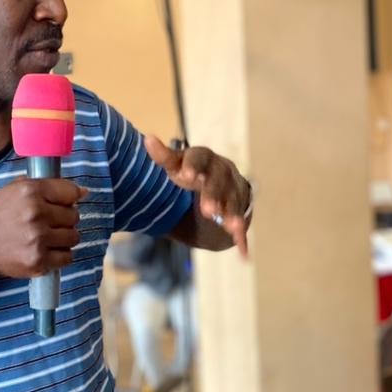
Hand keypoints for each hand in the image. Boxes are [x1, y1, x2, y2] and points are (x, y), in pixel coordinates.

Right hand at [0, 178, 86, 279]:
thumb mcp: (14, 191)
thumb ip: (46, 186)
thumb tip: (83, 192)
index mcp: (30, 191)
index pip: (71, 192)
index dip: (68, 199)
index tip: (61, 205)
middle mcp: (35, 213)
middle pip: (74, 216)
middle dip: (64, 220)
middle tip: (48, 224)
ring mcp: (38, 239)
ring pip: (74, 237)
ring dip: (64, 238)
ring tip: (47, 238)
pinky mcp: (39, 260)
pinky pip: (67, 257)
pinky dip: (60, 255)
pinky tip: (45, 250)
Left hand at [145, 135, 250, 256]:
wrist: (219, 184)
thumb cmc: (192, 172)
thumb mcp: (177, 164)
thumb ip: (164, 156)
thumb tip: (147, 138)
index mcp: (205, 159)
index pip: (200, 158)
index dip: (193, 166)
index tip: (186, 176)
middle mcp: (222, 172)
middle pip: (218, 182)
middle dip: (213, 196)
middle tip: (207, 211)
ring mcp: (233, 190)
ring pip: (233, 202)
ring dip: (232, 214)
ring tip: (230, 227)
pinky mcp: (239, 209)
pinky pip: (241, 223)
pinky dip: (242, 238)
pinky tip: (243, 253)